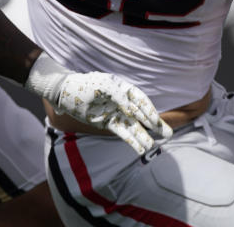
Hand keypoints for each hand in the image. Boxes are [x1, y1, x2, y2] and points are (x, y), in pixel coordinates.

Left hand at [54, 72, 172, 153]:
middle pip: (141, 114)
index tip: (156, 122)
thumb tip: (131, 111)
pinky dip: (131, 141)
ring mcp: (116, 113)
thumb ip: (118, 96)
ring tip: (155, 146)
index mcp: (122, 88)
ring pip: (133, 126)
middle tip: (168, 134)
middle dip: (154, 125)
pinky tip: (140, 149)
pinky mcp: (108, 123)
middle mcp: (122, 101)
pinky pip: (122, 133)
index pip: (140, 99)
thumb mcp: (102, 85)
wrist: (65, 93)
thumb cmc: (84, 85)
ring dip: (144, 136)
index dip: (149, 110)